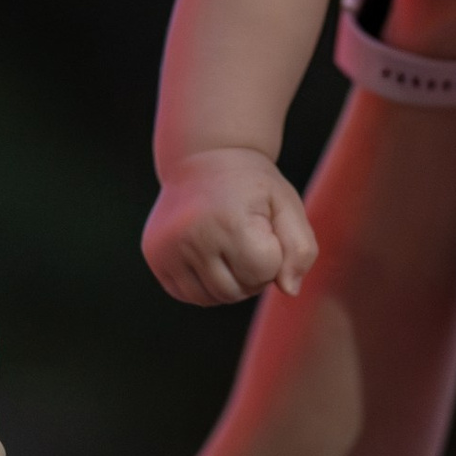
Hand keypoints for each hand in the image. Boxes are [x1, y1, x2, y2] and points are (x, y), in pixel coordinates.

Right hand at [145, 149, 318, 304]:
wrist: (203, 157)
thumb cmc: (251, 185)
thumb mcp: (286, 204)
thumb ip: (301, 248)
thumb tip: (290, 291)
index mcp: (228, 221)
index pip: (263, 273)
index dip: (273, 257)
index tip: (265, 230)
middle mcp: (192, 236)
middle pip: (237, 291)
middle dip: (252, 274)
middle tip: (248, 241)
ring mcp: (167, 249)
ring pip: (212, 298)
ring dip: (230, 283)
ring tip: (230, 249)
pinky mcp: (155, 257)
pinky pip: (189, 295)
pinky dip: (206, 285)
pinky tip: (210, 256)